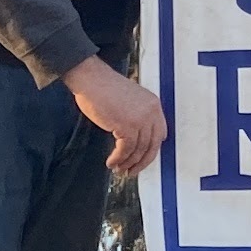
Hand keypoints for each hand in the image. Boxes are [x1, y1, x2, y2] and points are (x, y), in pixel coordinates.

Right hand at [64, 54, 170, 175]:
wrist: (91, 79)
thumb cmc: (104, 88)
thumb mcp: (130, 100)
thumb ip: (138, 115)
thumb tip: (137, 138)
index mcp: (154, 104)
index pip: (160, 133)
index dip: (151, 149)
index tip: (144, 158)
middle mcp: (151, 112)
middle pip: (152, 146)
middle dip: (141, 162)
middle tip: (132, 170)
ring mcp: (140, 119)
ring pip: (138, 150)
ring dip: (127, 163)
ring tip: (118, 168)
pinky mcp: (127, 126)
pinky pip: (125, 150)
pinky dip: (118, 159)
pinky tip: (111, 162)